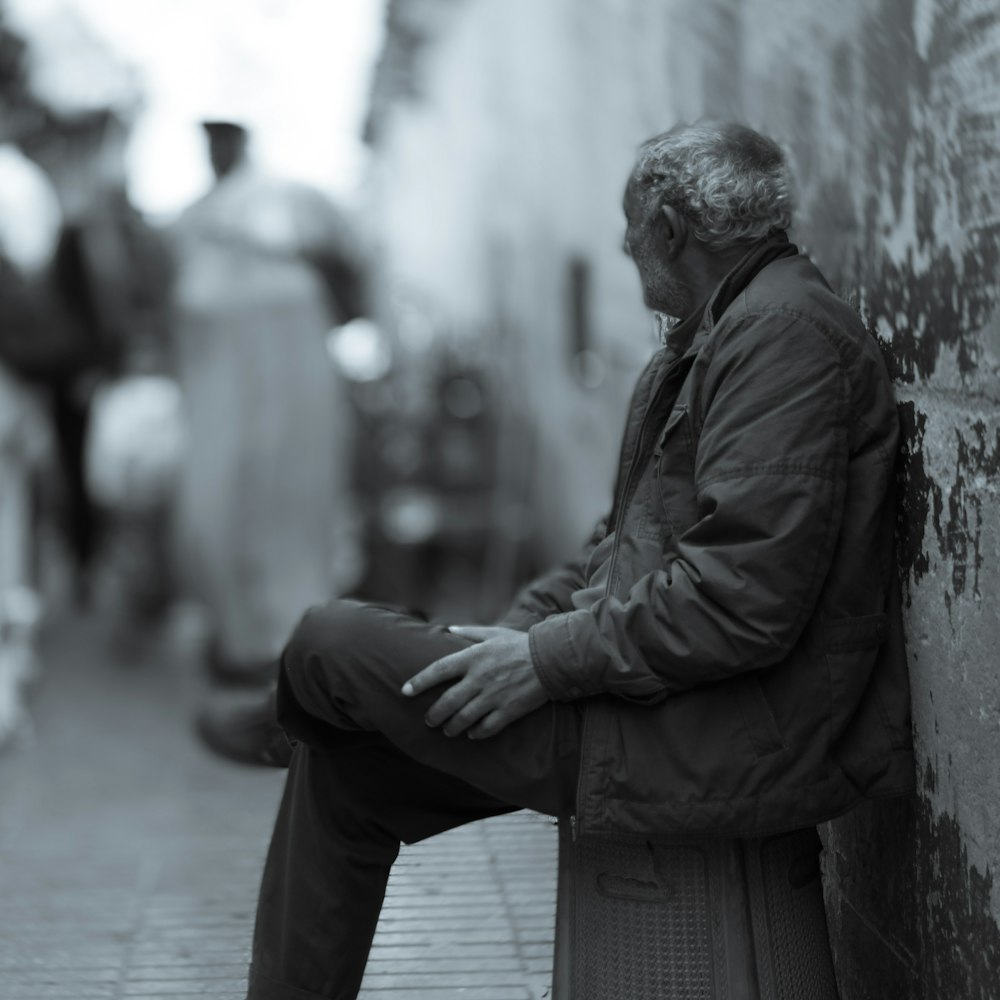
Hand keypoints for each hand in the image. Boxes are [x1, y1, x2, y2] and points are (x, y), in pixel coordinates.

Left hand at [402, 626, 548, 738]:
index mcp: (473, 657)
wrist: (550, 660)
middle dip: (434, 715)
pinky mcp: (508, 711)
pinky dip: (475, 733)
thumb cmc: (519, 644)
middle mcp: (479, 678)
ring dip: (451, 727)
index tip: (405, 691)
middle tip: (429, 720)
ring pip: (463, 719)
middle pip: (447, 702)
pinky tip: (472, 733)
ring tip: (448, 730)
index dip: (419, 682)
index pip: (438, 670)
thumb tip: (448, 629)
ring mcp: (493, 696)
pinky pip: (485, 728)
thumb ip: (469, 632)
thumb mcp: (494, 633)